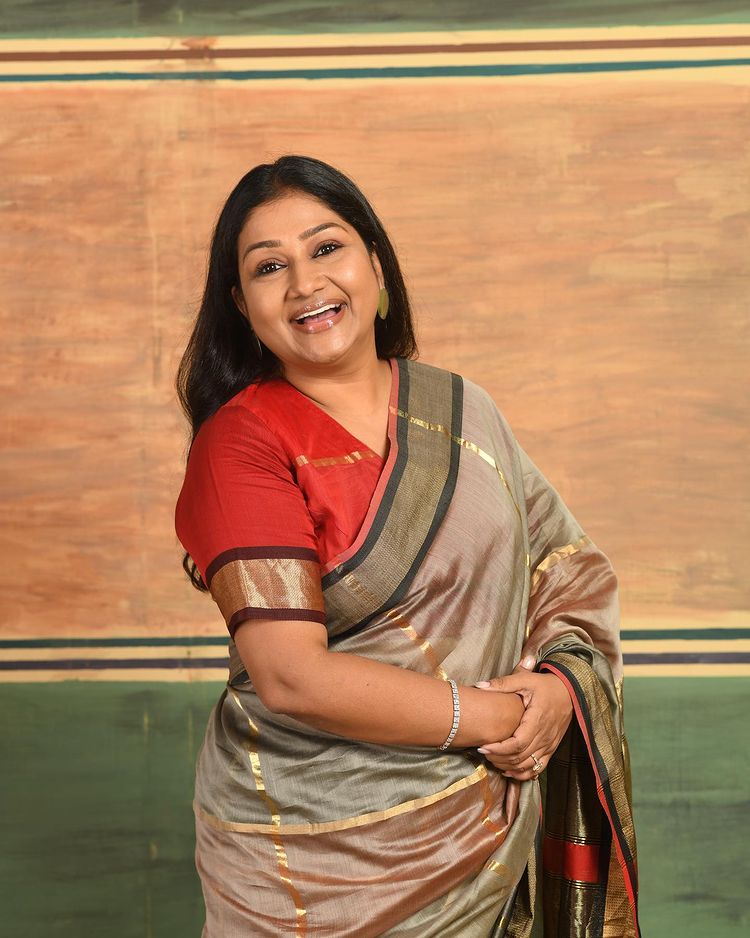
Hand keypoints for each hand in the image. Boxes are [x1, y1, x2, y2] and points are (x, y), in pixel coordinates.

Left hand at [475, 658, 572, 780]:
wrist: (569, 691)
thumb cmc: (546, 685)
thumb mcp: (525, 679)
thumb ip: (503, 683)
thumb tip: (480, 685)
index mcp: (537, 720)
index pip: (517, 744)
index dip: (499, 749)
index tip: (483, 747)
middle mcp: (544, 736)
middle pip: (520, 757)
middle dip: (499, 758)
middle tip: (483, 752)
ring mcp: (549, 745)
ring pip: (528, 765)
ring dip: (509, 767)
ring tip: (492, 760)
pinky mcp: (551, 748)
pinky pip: (538, 768)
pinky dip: (523, 773)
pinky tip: (509, 770)